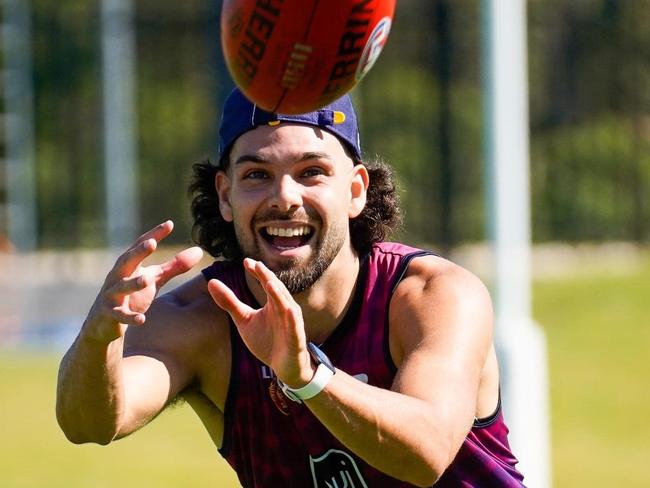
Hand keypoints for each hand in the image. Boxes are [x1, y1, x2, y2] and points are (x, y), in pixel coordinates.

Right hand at [83, 220, 203, 343]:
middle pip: (126, 261)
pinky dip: (129, 317)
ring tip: (147, 279)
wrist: (106, 324)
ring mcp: (111, 295)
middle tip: (152, 243)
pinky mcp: (109, 314)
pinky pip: (119, 315)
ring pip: (121, 287)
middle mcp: (118, 276)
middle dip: (138, 252)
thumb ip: (175, 265)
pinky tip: (141, 319)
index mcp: (130, 265)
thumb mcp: (155, 278)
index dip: (154, 234)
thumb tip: (199, 251)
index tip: (169, 223)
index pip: (141, 246)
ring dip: (133, 283)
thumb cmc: (133, 295)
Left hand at [207, 258, 312, 386]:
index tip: (245, 261)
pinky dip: (292, 319)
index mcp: (273, 303)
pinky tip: (288, 310)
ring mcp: (292, 323)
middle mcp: (285, 309)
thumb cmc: (266, 340)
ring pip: (287, 306)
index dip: (257, 272)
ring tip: (269, 283)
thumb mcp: (244, 320)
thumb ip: (230, 302)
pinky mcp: (296, 339)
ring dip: (279, 294)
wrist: (285, 367)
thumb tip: (211, 282)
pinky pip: (295, 328)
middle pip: (276, 290)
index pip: (266, 282)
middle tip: (257, 265)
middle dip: (267, 278)